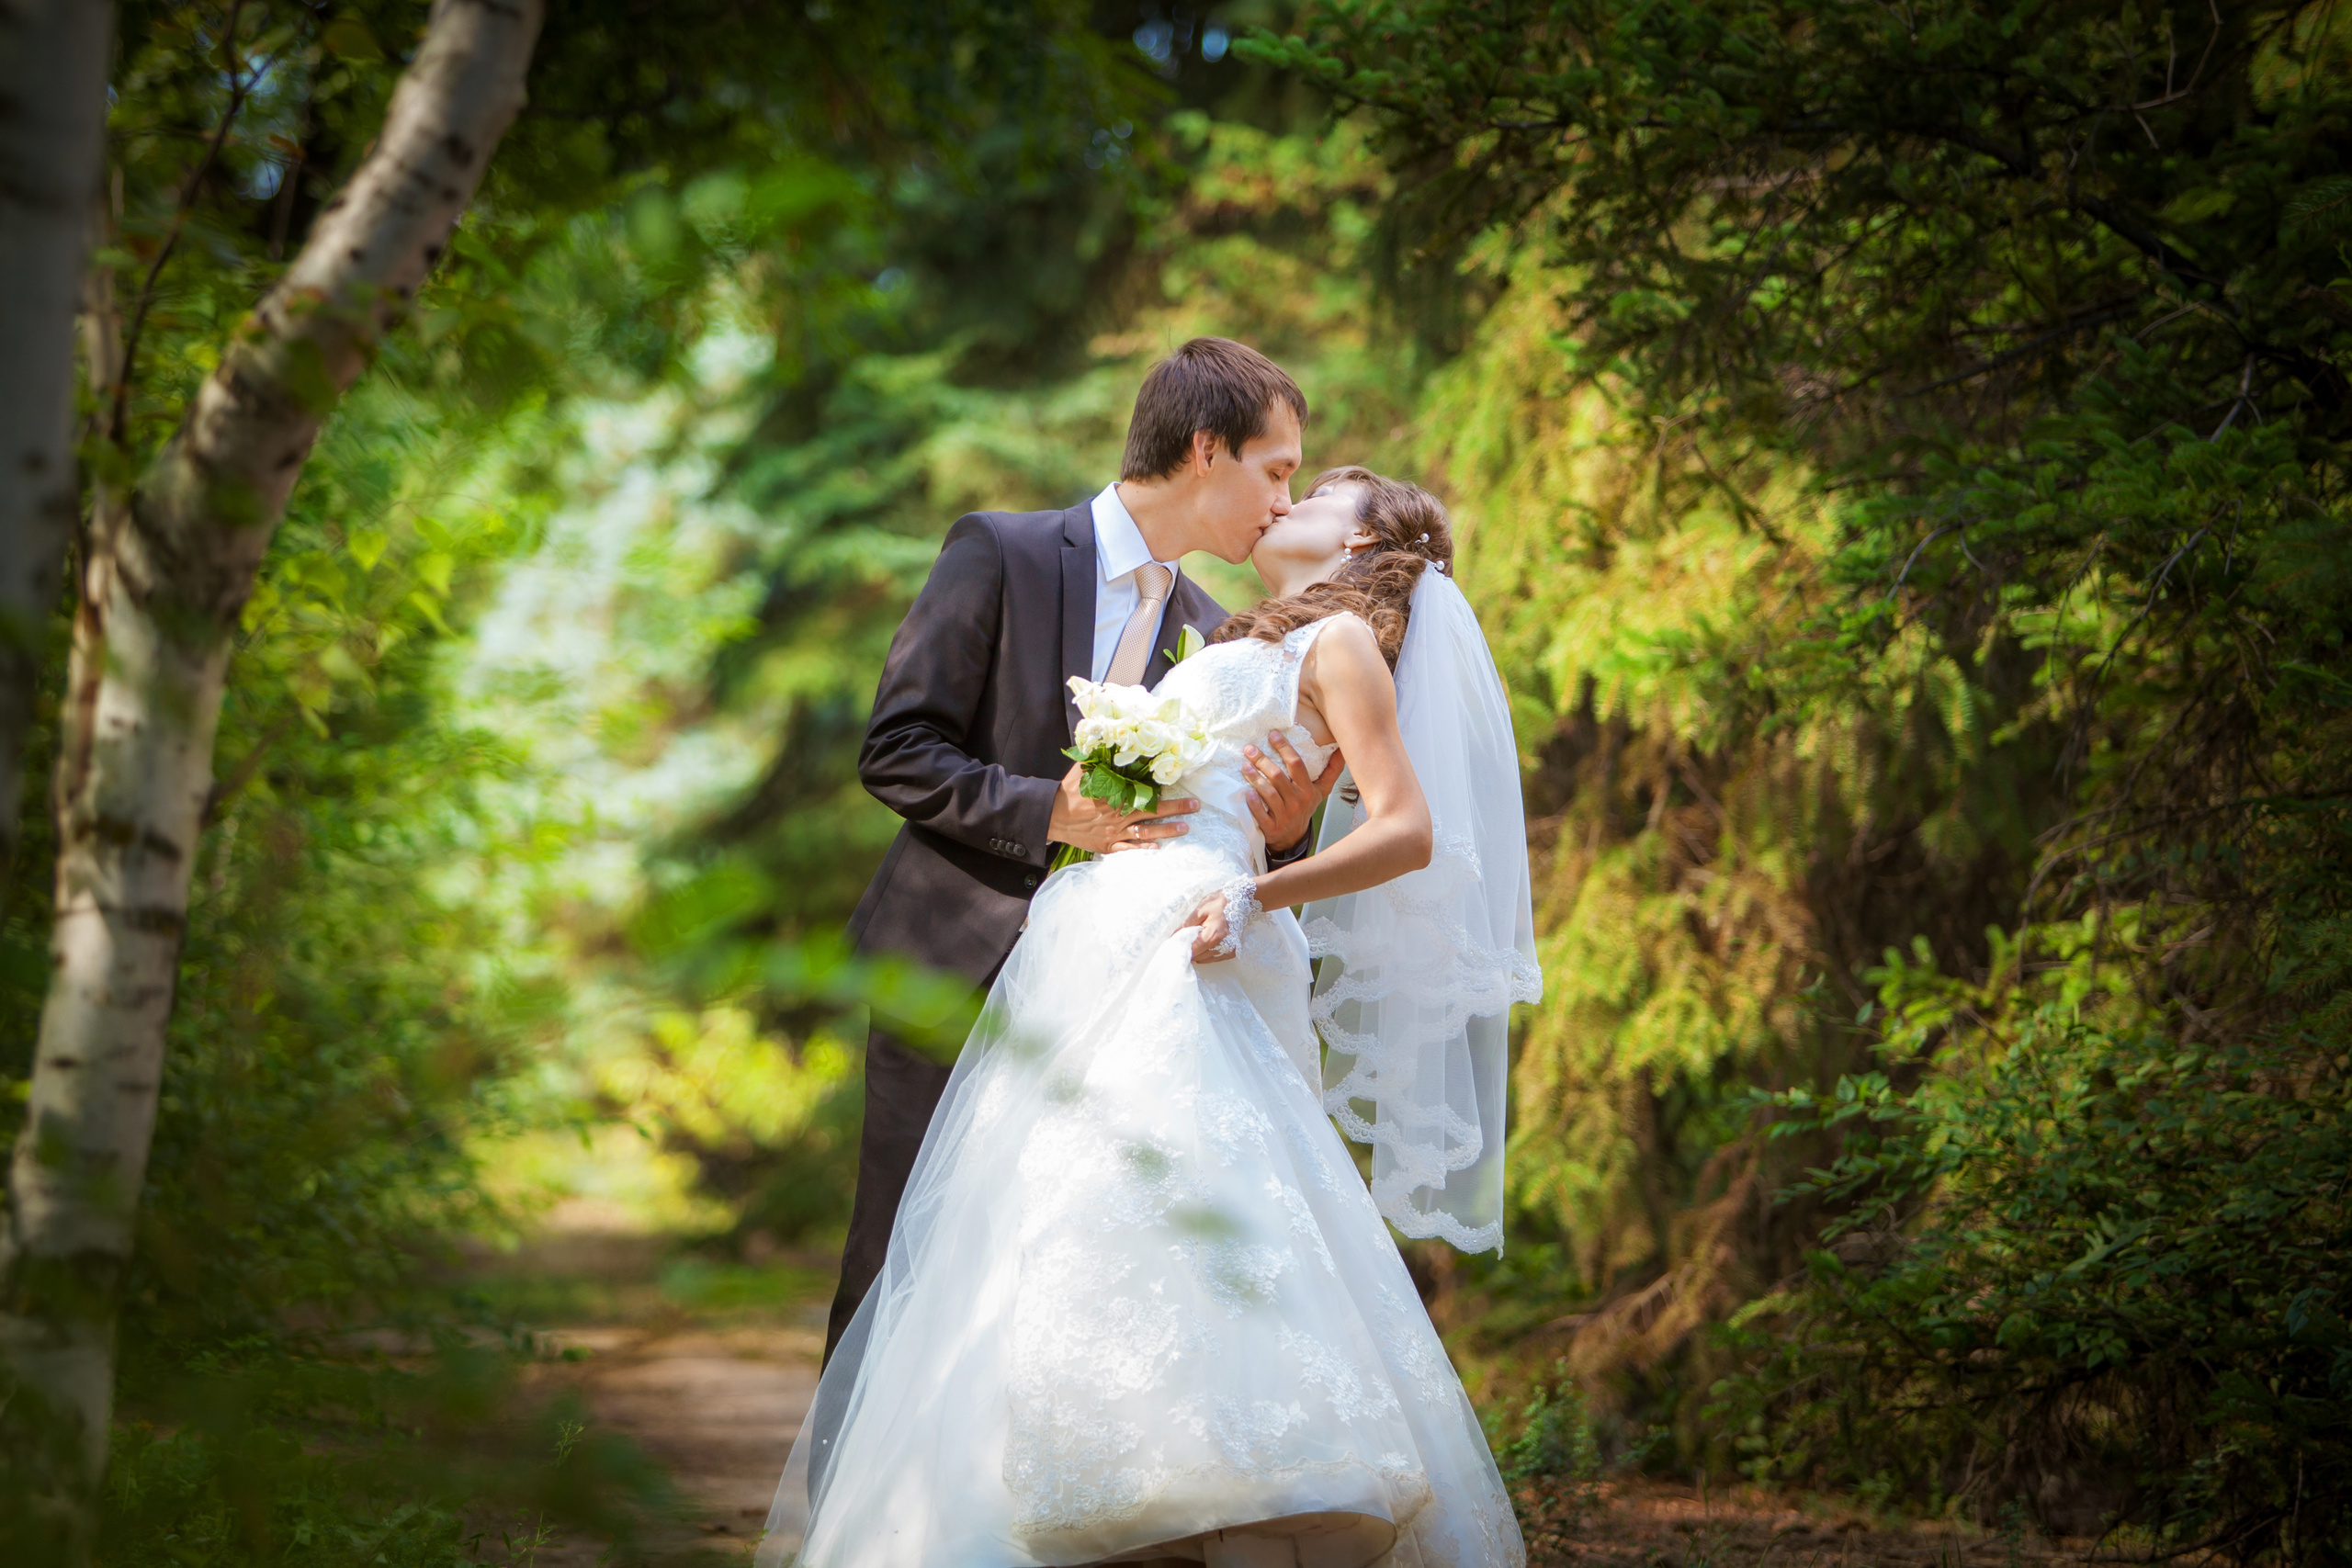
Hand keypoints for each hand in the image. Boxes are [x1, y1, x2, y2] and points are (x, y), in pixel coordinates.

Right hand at [1047, 763, 1200, 854]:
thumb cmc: (1069, 791)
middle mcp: (1119, 814)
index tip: (1181, 786)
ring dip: (1166, 830)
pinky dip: (1142, 849)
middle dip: (1175, 809)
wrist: (1052, 815)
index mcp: (1116, 795)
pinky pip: (1128, 849)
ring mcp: (1114, 831)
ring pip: (1145, 831)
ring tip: (1185, 828)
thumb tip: (1111, 739)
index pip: (1145, 792)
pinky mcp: (1107, 845)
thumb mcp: (1084, 769)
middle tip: (1195, 806)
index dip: (1164, 791)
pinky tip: (1157, 849)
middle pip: (1152, 811)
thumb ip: (1101, 758)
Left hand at [1178, 890, 1235, 963]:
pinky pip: (1213, 957)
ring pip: (1205, 959)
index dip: (1181, 948)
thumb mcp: (1201, 910)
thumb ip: (1187, 925)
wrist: (1243, 900)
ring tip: (1197, 938)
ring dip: (1198, 952)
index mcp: (1213, 936)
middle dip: (1189, 949)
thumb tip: (1174, 937)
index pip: (1192, 951)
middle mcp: (1223, 947)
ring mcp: (1229, 951)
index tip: (1174, 945)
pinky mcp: (1232, 952)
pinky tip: (1207, 940)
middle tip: (1185, 939)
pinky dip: (1207, 952)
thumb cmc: (1220, 903)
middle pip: (1197, 957)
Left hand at [1241, 732, 1342, 856]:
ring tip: (1245, 766)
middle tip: (1249, 748)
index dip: (1284, 748)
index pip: (1296, 764)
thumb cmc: (1304, 807)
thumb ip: (1331, 770)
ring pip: (1269, 794)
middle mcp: (1297, 802)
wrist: (1293, 837)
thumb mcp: (1321, 790)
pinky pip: (1261, 815)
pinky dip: (1254, 804)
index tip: (1272, 734)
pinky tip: (1246, 793)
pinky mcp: (1272, 828)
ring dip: (1255, 779)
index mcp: (1308, 790)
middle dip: (1263, 760)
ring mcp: (1284, 816)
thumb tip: (1342, 749)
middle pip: (1278, 777)